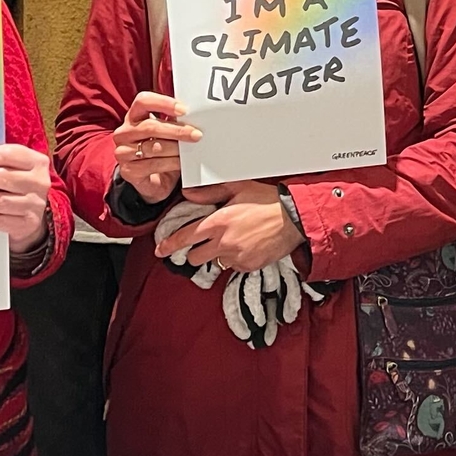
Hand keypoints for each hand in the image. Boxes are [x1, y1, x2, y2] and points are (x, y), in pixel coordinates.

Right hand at [113, 91, 200, 201]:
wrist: (151, 179)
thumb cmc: (160, 150)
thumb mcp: (166, 133)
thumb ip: (174, 121)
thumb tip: (194, 116)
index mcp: (133, 117)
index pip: (143, 101)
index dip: (163, 102)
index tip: (184, 109)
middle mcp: (124, 133)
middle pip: (150, 126)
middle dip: (177, 130)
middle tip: (196, 134)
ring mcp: (123, 152)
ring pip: (154, 147)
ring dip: (176, 149)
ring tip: (191, 150)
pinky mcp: (128, 171)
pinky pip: (154, 165)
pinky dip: (171, 163)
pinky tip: (181, 163)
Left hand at [165, 180, 301, 271]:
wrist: (294, 218)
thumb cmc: (267, 201)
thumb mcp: (237, 188)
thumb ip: (209, 192)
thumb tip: (188, 194)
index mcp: (217, 222)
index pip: (185, 238)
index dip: (169, 245)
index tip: (161, 250)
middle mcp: (224, 242)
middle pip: (195, 257)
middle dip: (196, 252)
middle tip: (205, 244)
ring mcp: (236, 256)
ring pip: (215, 263)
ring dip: (218, 255)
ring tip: (233, 242)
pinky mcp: (248, 266)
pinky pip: (234, 267)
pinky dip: (236, 259)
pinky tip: (247, 246)